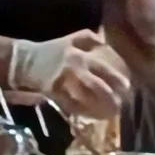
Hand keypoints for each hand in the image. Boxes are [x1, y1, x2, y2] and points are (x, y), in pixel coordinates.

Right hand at [10, 31, 133, 120]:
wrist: (26, 62)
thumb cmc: (52, 50)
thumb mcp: (71, 39)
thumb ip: (90, 39)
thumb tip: (107, 44)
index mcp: (79, 55)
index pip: (101, 68)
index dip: (116, 78)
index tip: (127, 87)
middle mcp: (73, 70)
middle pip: (95, 86)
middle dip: (110, 97)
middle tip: (120, 104)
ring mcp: (63, 85)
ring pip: (85, 99)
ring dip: (99, 108)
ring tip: (111, 113)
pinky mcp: (55, 96)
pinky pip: (72, 107)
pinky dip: (85, 112)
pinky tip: (95, 116)